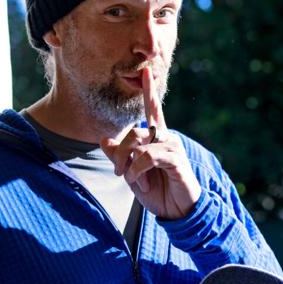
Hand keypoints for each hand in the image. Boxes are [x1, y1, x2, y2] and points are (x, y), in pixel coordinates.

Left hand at [101, 68, 200, 219]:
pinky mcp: (176, 160)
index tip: (146, 71)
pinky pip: (149, 156)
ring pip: (140, 142)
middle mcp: (166, 138)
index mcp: (157, 138)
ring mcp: (173, 147)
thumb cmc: (158, 192)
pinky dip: (138, 169)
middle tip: (117, 171)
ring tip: (130, 179)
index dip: (149, 91)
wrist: (178, 212)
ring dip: (128, 164)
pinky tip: (140, 182)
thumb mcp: (132, 174)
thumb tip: (104, 139)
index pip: (153, 110)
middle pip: (134, 131)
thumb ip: (120, 156)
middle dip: (119, 152)